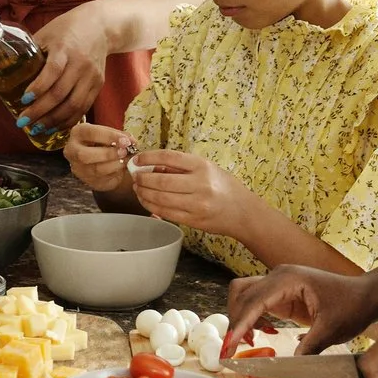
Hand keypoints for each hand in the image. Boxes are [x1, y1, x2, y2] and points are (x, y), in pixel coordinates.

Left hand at [19, 3, 114, 132]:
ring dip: (54, 121)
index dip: (38, 88)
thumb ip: (31, 52)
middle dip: (40, 111)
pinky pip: (84, 108)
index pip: (53, 71)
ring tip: (37, 129)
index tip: (23, 99)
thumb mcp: (47, 34)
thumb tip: (6, 72)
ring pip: (74, 105)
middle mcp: (80, 63)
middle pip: (61, 93)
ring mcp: (91, 76)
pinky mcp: (98, 85)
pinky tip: (55, 126)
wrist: (101, 27)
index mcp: (65, 48)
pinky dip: (69, 120)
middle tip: (23, 121)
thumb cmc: (67, 29)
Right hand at [65, 122, 132, 193]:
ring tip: (126, 160)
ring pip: (95, 170)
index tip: (126, 141)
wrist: (97, 157)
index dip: (109, 137)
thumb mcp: (108, 133)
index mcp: (77, 133)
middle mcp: (72, 151)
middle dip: (108, 154)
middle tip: (124, 152)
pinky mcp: (87, 181)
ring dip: (114, 165)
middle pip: (85, 155)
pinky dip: (115, 174)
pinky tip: (121, 168)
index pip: (90, 133)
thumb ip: (119, 136)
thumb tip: (132, 141)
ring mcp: (78, 168)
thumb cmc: (103, 141)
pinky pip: (102, 180)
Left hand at [129, 150, 253, 240]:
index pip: (169, 157)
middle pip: (161, 181)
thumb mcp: (206, 168)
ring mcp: (196, 204)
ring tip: (138, 189)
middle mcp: (199, 184)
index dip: (149, 157)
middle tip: (135, 177)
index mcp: (202, 166)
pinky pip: (166, 213)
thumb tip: (152, 167)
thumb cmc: (223, 186)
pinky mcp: (193, 220)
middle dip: (142, 179)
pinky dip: (152, 206)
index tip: (137, 159)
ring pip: (161, 199)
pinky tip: (146, 201)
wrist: (242, 211)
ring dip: (144, 194)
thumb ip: (181, 167)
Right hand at [225, 261, 377, 352]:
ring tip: (246, 342)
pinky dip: (251, 317)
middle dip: (234, 321)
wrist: (366, 296)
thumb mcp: (331, 330)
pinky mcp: (283, 291)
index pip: (254, 301)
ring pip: (245, 295)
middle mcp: (279, 276)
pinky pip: (257, 301)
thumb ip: (308, 347)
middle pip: (242, 293)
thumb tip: (288, 367)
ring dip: (240, 317)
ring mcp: (279, 282)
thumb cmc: (352, 307)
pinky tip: (260, 333)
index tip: (229, 346)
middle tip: (231, 350)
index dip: (239, 325)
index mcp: (289, 279)